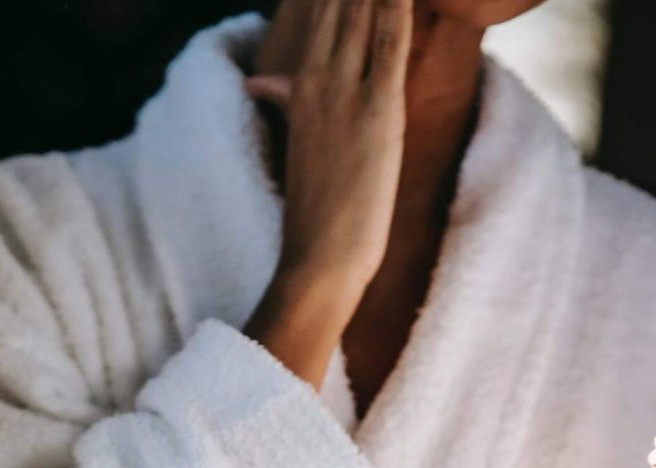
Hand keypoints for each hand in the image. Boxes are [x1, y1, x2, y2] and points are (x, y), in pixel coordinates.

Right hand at [243, 0, 412, 387]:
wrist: (320, 255)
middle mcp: (317, 80)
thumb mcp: (296, 139)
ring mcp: (346, 94)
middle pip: (339, 4)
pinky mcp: (378, 111)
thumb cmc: (314, 206)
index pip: (318, 12)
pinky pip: (390, 44)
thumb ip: (281, 97)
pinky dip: (396, 9)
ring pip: (363, 15)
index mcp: (297, 84)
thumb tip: (259, 78)